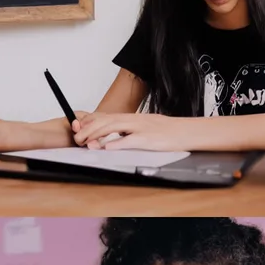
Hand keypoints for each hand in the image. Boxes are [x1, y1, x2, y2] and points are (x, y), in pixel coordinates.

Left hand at [71, 112, 187, 150]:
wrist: (187, 131)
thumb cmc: (166, 131)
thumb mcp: (143, 127)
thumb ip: (126, 132)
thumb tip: (108, 140)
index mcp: (131, 118)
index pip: (105, 117)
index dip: (89, 122)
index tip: (78, 129)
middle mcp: (133, 120)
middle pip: (105, 121)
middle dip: (88, 129)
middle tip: (77, 139)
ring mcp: (141, 128)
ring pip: (114, 127)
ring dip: (96, 135)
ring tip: (85, 143)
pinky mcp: (149, 138)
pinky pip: (130, 140)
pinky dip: (117, 143)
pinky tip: (107, 147)